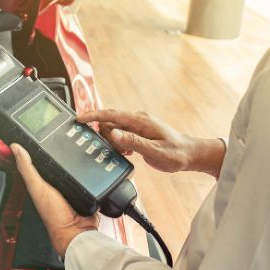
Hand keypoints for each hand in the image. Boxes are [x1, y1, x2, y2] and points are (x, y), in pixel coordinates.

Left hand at [10, 143, 98, 256]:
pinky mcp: (86, 188)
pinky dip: (90, 169)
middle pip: (59, 160)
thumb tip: (15, 148)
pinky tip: (91, 162)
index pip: (38, 158)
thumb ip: (27, 169)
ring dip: (79, 159)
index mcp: (41, 181)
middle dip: (63, 149)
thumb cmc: (54, 215)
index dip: (39, 145)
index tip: (41, 131)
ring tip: (80, 145)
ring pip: (75, 165)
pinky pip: (89, 174)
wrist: (77, 231)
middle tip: (65, 133)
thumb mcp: (37, 188)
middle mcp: (56, 183)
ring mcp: (72, 185)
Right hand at [77, 109, 224, 177]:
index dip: (93, 116)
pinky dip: (119, 144)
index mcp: (140, 120)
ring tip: (128, 153)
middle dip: (107, 137)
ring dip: (114, 142)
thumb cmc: (176, 154)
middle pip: (109, 123)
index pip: (111, 115)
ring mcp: (137, 124)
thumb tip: (114, 134)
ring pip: (113, 130)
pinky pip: (120, 134)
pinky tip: (129, 153)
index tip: (78, 119)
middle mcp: (137, 119)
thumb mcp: (155, 151)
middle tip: (121, 151)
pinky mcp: (137, 131)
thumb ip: (133, 142)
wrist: (190, 154)